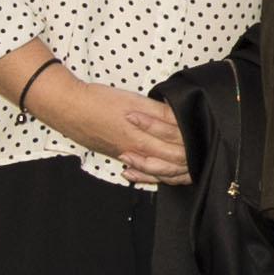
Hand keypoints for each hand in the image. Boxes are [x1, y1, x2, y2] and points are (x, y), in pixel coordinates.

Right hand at [38, 74, 188, 183]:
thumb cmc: (98, 100)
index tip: (205, 134)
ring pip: (158, 170)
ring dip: (174, 169)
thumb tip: (179, 116)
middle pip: (173, 161)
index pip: (179, 144)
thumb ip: (159, 111)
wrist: (69, 108)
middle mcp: (138, 149)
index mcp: (144, 134)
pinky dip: (151, 174)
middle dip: (191, 159)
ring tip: (188, 165)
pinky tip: (158, 173)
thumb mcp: (134, 99)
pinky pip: (141, 171)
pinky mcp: (118, 155)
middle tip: (203, 152)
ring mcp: (128, 154)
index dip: (194, 142)